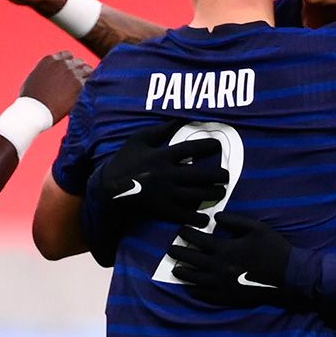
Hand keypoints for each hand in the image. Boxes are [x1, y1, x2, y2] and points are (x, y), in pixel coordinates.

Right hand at [21, 51, 91, 121]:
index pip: (67, 55)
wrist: (35, 110)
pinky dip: (91, 86)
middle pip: (79, 62)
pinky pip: (91, 81)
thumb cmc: (30, 99)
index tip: (72, 71)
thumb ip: (45, 72)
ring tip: (85, 88)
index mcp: (50, 60)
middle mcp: (62, 63)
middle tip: (80, 82)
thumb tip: (49, 75)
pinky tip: (88, 93)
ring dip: (87, 77)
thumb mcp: (34, 78)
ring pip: (87, 69)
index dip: (71, 63)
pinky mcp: (79, 84)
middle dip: (80, 70)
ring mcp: (72, 73)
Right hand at [92, 121, 228, 227]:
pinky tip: (205, 217)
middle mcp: (167, 174)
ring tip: (221, 192)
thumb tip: (178, 119)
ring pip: (197, 194)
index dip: (209, 146)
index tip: (219, 146)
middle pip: (201, 174)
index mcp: (162, 155)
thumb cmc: (124, 161)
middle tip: (227, 176)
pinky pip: (184, 214)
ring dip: (213, 194)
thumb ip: (159, 130)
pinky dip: (197, 217)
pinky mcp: (162, 209)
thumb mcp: (139, 140)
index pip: (192, 149)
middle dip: (218, 175)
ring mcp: (165, 193)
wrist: (108, 188)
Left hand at [168, 212, 291, 305]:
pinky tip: (191, 287)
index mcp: (225, 249)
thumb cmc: (273, 248)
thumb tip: (215, 217)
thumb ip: (234, 221)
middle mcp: (219, 268)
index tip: (180, 230)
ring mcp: (222, 285)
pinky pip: (205, 296)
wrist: (289, 275)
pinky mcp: (228, 298)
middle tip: (170, 248)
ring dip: (183, 273)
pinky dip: (195, 291)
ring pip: (195, 280)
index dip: (187, 234)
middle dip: (179, 252)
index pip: (198, 240)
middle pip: (192, 260)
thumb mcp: (256, 228)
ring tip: (176, 269)